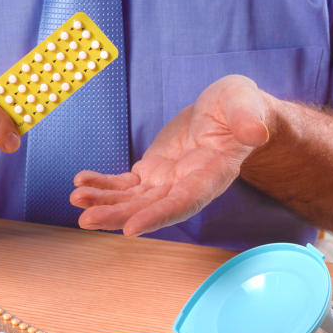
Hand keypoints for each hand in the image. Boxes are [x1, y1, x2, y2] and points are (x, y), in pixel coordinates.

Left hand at [70, 74, 271, 235]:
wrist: (228, 113)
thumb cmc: (240, 107)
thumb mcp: (246, 103)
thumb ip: (249, 118)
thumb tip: (256, 132)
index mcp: (211, 175)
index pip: (184, 202)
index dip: (158, 216)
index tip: (131, 229)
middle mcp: (187, 186)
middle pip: (150, 208)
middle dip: (118, 215)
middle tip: (86, 219)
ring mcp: (167, 182)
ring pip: (132, 200)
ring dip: (104, 202)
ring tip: (76, 198)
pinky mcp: (152, 173)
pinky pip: (124, 185)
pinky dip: (103, 185)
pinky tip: (81, 182)